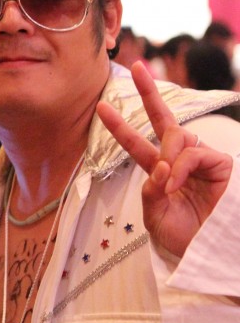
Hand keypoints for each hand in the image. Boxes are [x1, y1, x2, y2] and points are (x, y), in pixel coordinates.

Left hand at [96, 62, 233, 256]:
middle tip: (138, 67)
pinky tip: (176, 183)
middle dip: (149, 92)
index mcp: (159, 171)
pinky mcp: (221, 164)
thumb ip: (151, 191)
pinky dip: (180, 167)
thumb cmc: (182, 237)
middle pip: (163, 119)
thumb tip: (160, 166)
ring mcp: (200, 160)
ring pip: (177, 137)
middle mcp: (179, 160)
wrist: (207, 255)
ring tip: (168, 185)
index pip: (137, 143)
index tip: (102, 106)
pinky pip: (193, 153)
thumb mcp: (155, 216)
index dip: (120, 125)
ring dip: (167, 158)